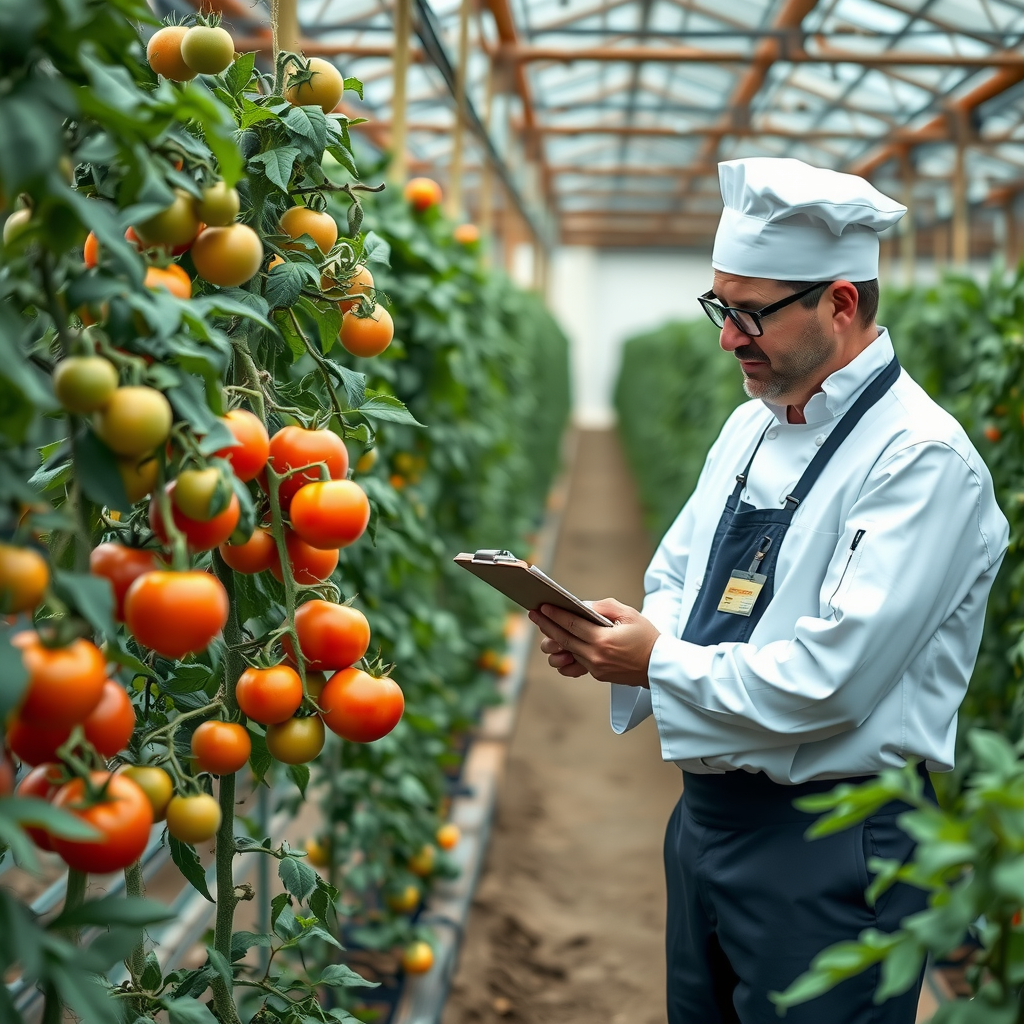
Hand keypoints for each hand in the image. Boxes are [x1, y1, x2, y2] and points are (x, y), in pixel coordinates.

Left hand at [529, 599, 659, 686]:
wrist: (659, 665)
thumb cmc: (647, 637)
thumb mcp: (629, 614)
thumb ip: (604, 607)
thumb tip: (582, 605)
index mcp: (603, 640)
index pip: (571, 624)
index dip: (554, 614)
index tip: (542, 606)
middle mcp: (596, 656)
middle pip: (563, 639)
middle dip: (546, 626)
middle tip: (534, 615)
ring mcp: (595, 668)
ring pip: (566, 654)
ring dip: (554, 642)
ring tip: (547, 631)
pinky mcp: (597, 675)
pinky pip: (575, 665)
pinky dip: (566, 656)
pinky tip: (561, 648)